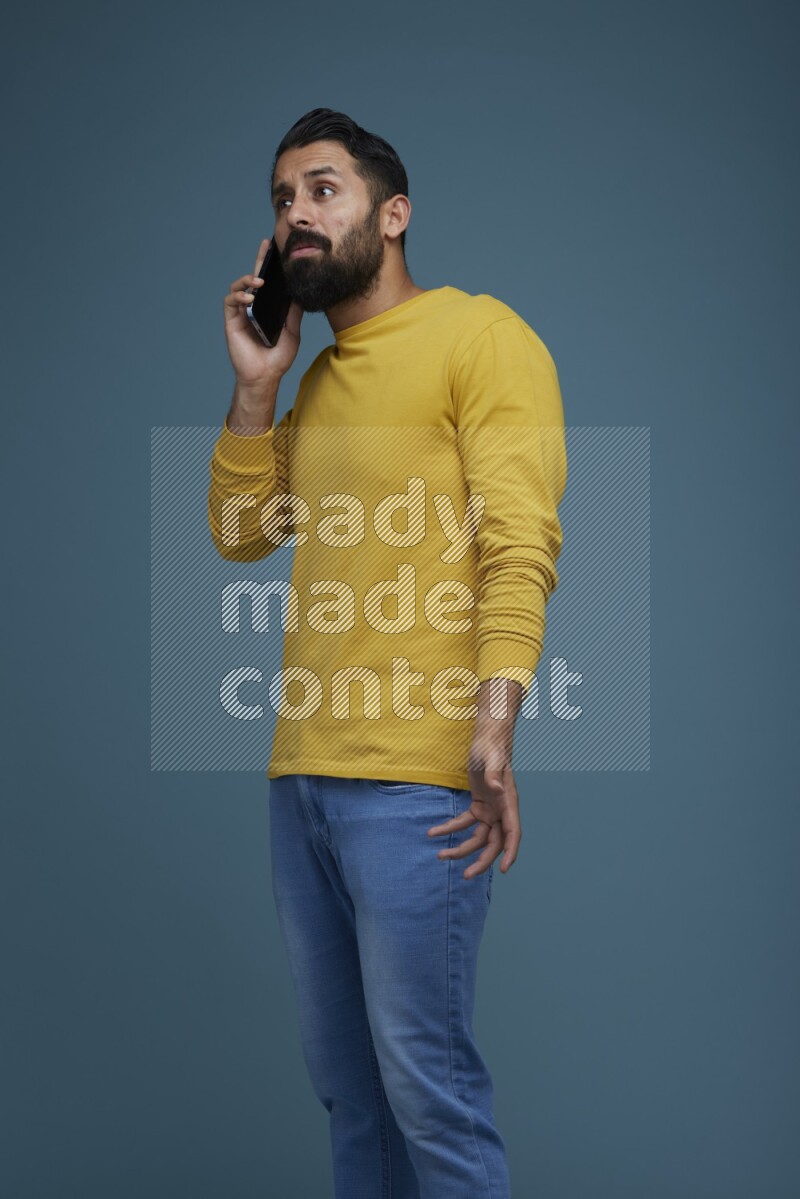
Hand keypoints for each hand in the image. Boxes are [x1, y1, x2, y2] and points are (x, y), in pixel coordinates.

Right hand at [223, 237, 303, 388]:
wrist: (265, 376)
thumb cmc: (277, 358)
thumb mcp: (292, 333)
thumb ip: (293, 313)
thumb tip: (300, 293)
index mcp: (267, 309)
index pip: (268, 284)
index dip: (270, 267)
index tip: (277, 249)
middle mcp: (253, 308)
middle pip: (253, 279)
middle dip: (259, 260)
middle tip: (266, 245)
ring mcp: (241, 313)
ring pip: (238, 287)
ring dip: (248, 280)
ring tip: (259, 282)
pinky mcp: (232, 321)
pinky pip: (230, 301)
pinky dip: (238, 295)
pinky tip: (249, 297)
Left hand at [427, 742, 521, 880]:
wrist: (486, 739)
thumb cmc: (491, 748)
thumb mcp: (492, 759)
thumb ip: (494, 775)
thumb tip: (497, 790)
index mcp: (509, 802)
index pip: (513, 832)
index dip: (510, 852)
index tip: (504, 870)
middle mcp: (502, 810)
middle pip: (495, 843)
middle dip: (481, 861)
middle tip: (465, 876)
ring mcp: (491, 810)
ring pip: (479, 838)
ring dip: (461, 848)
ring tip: (440, 855)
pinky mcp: (479, 806)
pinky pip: (465, 823)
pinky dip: (450, 828)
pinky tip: (433, 832)